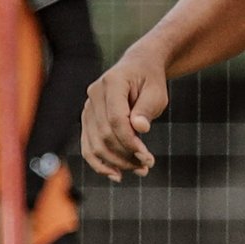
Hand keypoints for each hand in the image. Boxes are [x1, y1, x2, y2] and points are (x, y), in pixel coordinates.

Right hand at [81, 45, 169, 180]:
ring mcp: (88, 107)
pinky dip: (99, 164)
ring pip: (95, 144)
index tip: (148, 157)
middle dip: (126, 155)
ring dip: (116, 163)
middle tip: (147, 165)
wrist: (138, 68)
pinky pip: (88, 146)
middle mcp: (94, 94)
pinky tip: (115, 175)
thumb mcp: (156, 92)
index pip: (116, 119)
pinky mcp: (87, 120)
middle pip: (105, 134)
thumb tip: (139, 128)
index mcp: (112, 82)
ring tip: (139, 170)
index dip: (130, 141)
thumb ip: (147, 109)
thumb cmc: (150, 80)